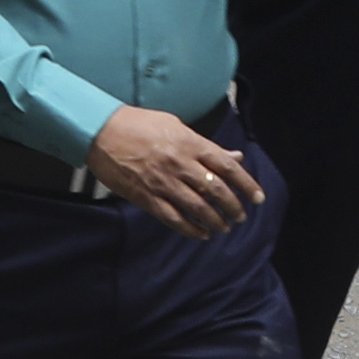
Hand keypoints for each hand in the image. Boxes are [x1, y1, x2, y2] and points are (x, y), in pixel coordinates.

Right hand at [86, 102, 262, 241]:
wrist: (101, 131)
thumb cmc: (139, 124)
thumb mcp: (176, 126)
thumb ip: (206, 145)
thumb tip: (234, 157)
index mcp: (190, 143)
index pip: (227, 167)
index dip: (246, 184)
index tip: (258, 197)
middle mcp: (180, 164)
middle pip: (216, 190)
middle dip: (233, 206)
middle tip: (241, 216)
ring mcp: (163, 182)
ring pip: (197, 208)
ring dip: (215, 220)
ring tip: (224, 227)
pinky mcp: (146, 197)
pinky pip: (173, 218)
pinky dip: (190, 229)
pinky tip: (201, 234)